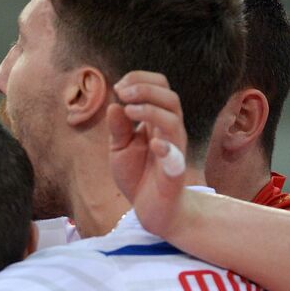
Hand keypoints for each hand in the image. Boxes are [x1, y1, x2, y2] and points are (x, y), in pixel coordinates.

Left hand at [107, 71, 195, 237]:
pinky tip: (152, 143)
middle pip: (170, 98)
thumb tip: (114, 105)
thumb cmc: (138, 175)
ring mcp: (174, 151)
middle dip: (146, 89)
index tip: (118, 87)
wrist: (151, 210)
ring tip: (129, 109)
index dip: (141, 80)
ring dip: (151, 110)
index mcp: (157, 121)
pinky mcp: (173, 174)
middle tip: (122, 92)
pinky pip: (175, 157)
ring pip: (174, 120)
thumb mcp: (120, 148)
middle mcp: (170, 132)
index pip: (160, 88)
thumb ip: (118, 128)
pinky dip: (165, 148)